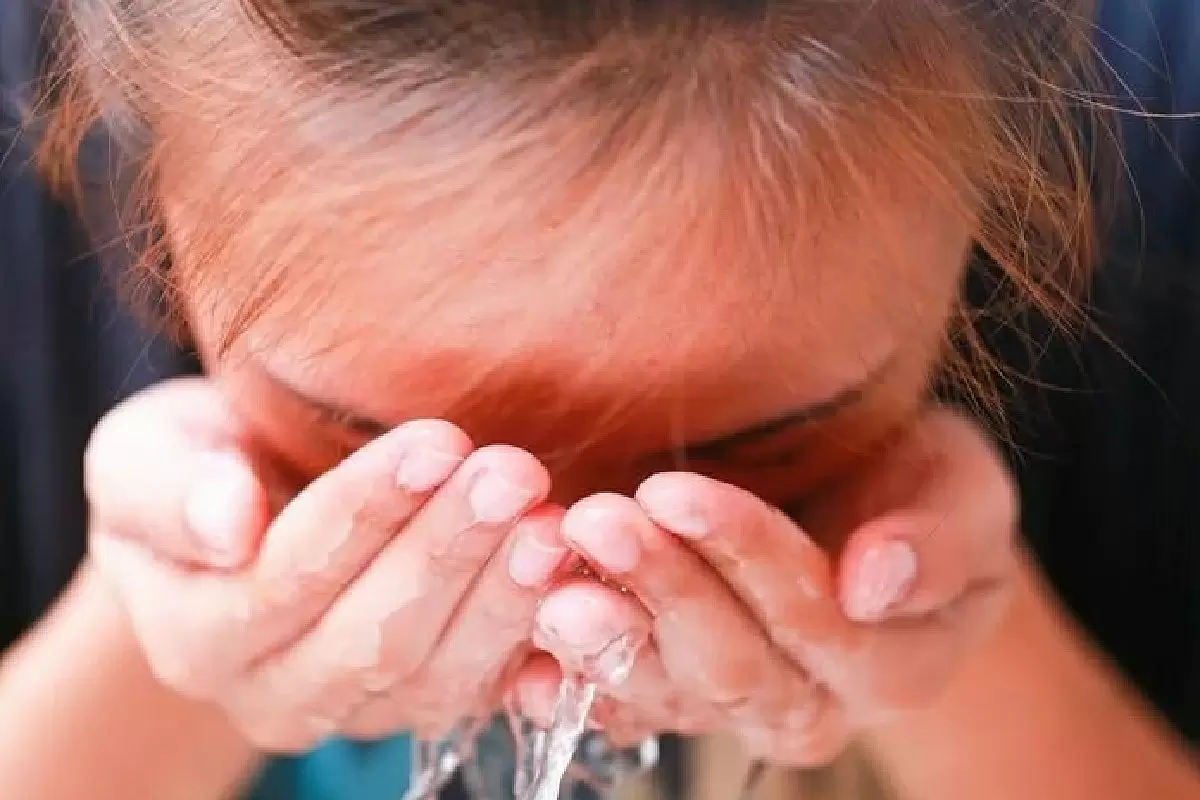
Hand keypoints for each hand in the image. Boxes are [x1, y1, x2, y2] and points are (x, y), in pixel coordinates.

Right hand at [85, 377, 565, 749]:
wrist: (245, 511)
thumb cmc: (198, 468)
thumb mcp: (146, 455)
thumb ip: (170, 489)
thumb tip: (227, 525)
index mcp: (195, 638)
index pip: (284, 583)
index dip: (362, 515)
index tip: (435, 441)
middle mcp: (274, 696)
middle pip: (371, 640)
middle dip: (447, 554)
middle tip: (512, 474)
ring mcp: (357, 712)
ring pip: (436, 678)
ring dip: (501, 598)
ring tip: (554, 522)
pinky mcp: (423, 702)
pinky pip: (484, 690)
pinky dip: (532, 636)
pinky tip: (570, 575)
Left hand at [515, 409, 1016, 764]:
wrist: (862, 500)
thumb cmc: (917, 487)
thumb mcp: (961, 494)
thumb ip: (939, 543)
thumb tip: (877, 584)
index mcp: (889, 664)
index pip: (813, 616)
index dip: (746, 556)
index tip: (677, 492)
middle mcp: (804, 700)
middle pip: (728, 662)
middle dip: (661, 588)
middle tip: (597, 520)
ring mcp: (728, 701)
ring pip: (663, 689)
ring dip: (604, 636)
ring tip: (552, 583)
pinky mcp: (667, 689)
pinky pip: (614, 704)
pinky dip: (566, 686)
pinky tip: (523, 660)